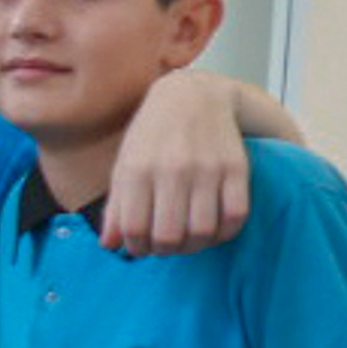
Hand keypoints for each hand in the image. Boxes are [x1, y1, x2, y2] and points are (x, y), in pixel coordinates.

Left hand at [103, 68, 259, 257]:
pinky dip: (224, 232)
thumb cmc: (152, 136)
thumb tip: (110, 245)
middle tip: (165, 245)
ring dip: (194, 246)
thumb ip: (116, 206)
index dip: (136, 247)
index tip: (140, 246)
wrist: (194, 97)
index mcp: (138, 169)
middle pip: (168, 236)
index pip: (134, 228)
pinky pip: (236, 216)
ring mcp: (207, 169)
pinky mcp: (236, 168)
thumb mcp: (125, 165)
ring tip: (188, 240)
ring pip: (202, 231)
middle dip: (164, 250)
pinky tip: (213, 229)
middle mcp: (173, 169)